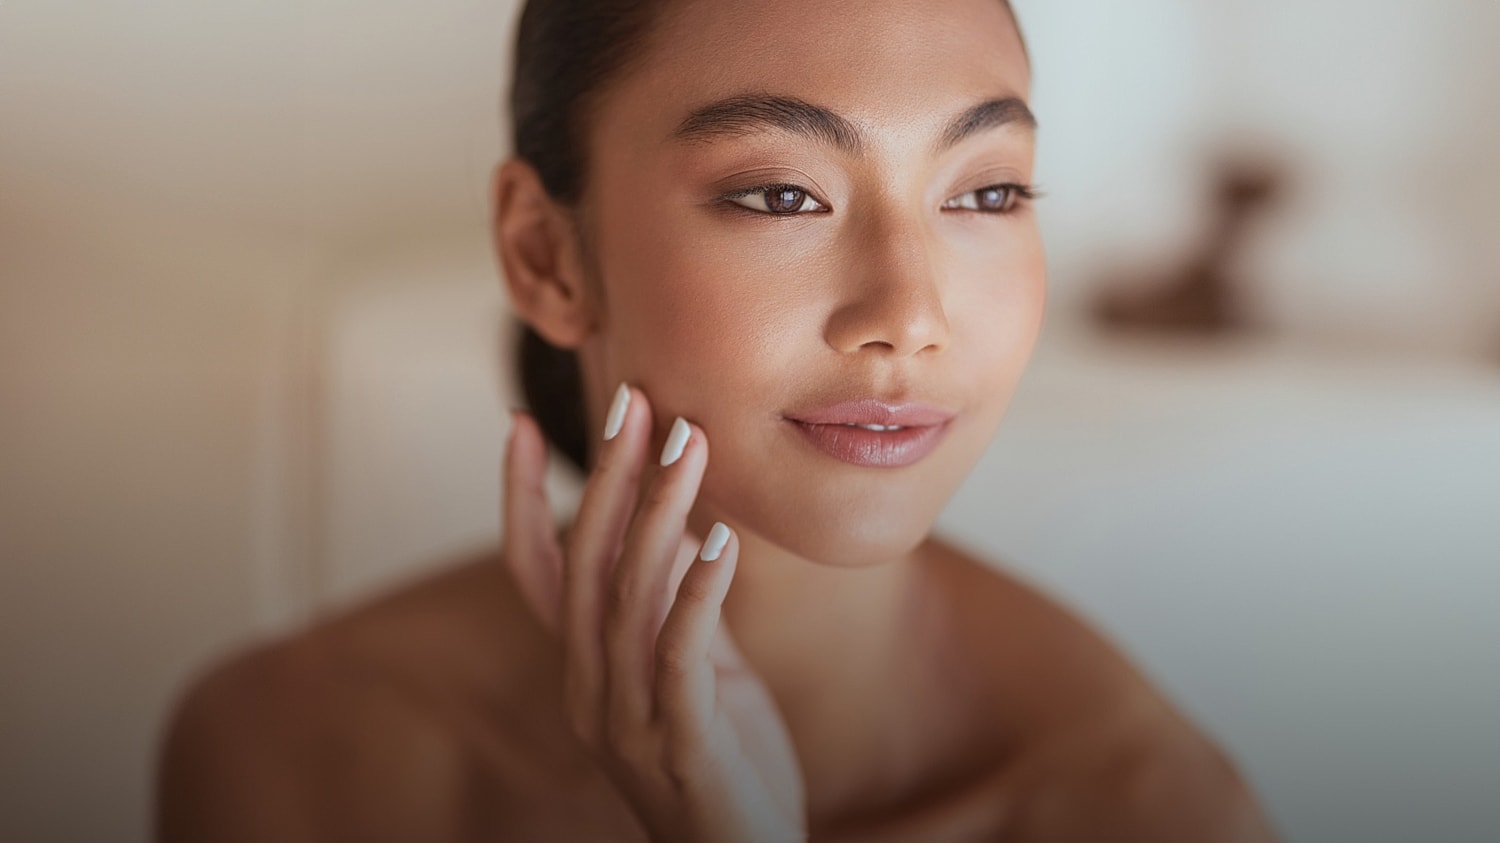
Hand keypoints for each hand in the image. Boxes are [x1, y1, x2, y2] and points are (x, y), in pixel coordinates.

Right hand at [502, 384, 806, 842]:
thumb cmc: (729, 766)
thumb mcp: (702, 673)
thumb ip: (682, 606)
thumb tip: (678, 523)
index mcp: (586, 669)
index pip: (537, 570)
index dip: (518, 497)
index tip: (518, 422)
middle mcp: (589, 690)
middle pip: (582, 566)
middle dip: (604, 477)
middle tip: (629, 399)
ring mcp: (628, 721)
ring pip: (627, 599)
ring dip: (656, 513)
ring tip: (687, 442)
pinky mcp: (681, 746)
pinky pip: (680, 657)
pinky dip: (697, 594)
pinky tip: (722, 540)